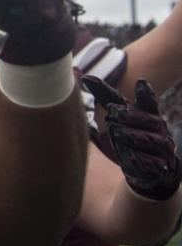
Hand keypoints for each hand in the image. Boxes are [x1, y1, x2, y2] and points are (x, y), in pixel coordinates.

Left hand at [82, 75, 181, 200]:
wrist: (148, 170)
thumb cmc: (130, 136)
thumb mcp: (117, 115)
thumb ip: (105, 96)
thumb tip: (84, 75)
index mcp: (148, 115)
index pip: (149, 102)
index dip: (146, 93)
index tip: (140, 82)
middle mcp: (158, 130)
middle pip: (150, 120)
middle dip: (132, 116)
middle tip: (112, 112)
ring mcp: (161, 148)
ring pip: (152, 140)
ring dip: (135, 136)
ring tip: (118, 132)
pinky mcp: (160, 166)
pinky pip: (153, 163)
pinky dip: (142, 160)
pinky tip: (132, 158)